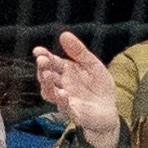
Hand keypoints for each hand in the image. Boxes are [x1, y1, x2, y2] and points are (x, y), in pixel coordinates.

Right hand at [33, 30, 120, 147]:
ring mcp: (65, 99)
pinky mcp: (74, 112)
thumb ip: (79, 51)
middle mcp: (61, 85)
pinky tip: (64, 93)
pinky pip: (64, 107)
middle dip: (42, 68)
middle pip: (46, 76)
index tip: (37, 50)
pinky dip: (62, 101)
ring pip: (50, 93)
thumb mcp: (92, 64)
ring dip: (47, 84)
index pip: (51, 62)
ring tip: (47, 75)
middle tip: (42, 60)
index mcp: (65, 71)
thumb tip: (63, 34)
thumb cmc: (99, 87)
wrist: (109, 110)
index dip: (43, 56)